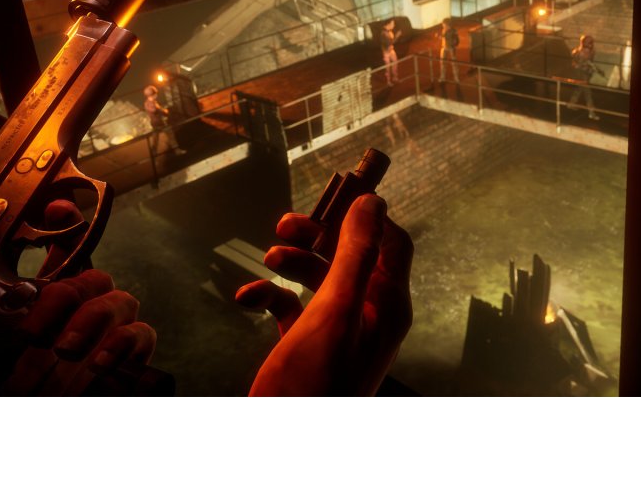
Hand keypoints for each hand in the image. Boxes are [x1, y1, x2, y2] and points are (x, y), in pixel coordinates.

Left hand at [0, 201, 156, 395]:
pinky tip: (100, 360)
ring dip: (92, 320)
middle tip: (36, 334)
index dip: (67, 222)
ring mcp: (116, 328)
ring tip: (66, 350)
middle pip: (93, 278)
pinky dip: (124, 343)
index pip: (67, 250)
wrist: (47, 414)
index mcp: (56, 299)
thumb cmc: (25, 386)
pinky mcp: (136, 354)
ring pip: (120, 301)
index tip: (57, 209)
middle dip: (67, 298)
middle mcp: (89, 306)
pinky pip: (142, 334)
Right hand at [235, 195, 412, 395]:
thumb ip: (354, 255)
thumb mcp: (334, 311)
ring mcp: (338, 330)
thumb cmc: (313, 387)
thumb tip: (372, 204)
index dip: (365, 216)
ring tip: (268, 258)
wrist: (284, 443)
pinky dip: (271, 294)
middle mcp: (367, 314)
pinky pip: (292, 305)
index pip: (391, 242)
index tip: (333, 195)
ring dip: (292, 262)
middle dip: (318, 236)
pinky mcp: (308, 344)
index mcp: (386, 305)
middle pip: (350, 254)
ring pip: (319, 276)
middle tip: (286, 225)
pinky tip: (250, 297)